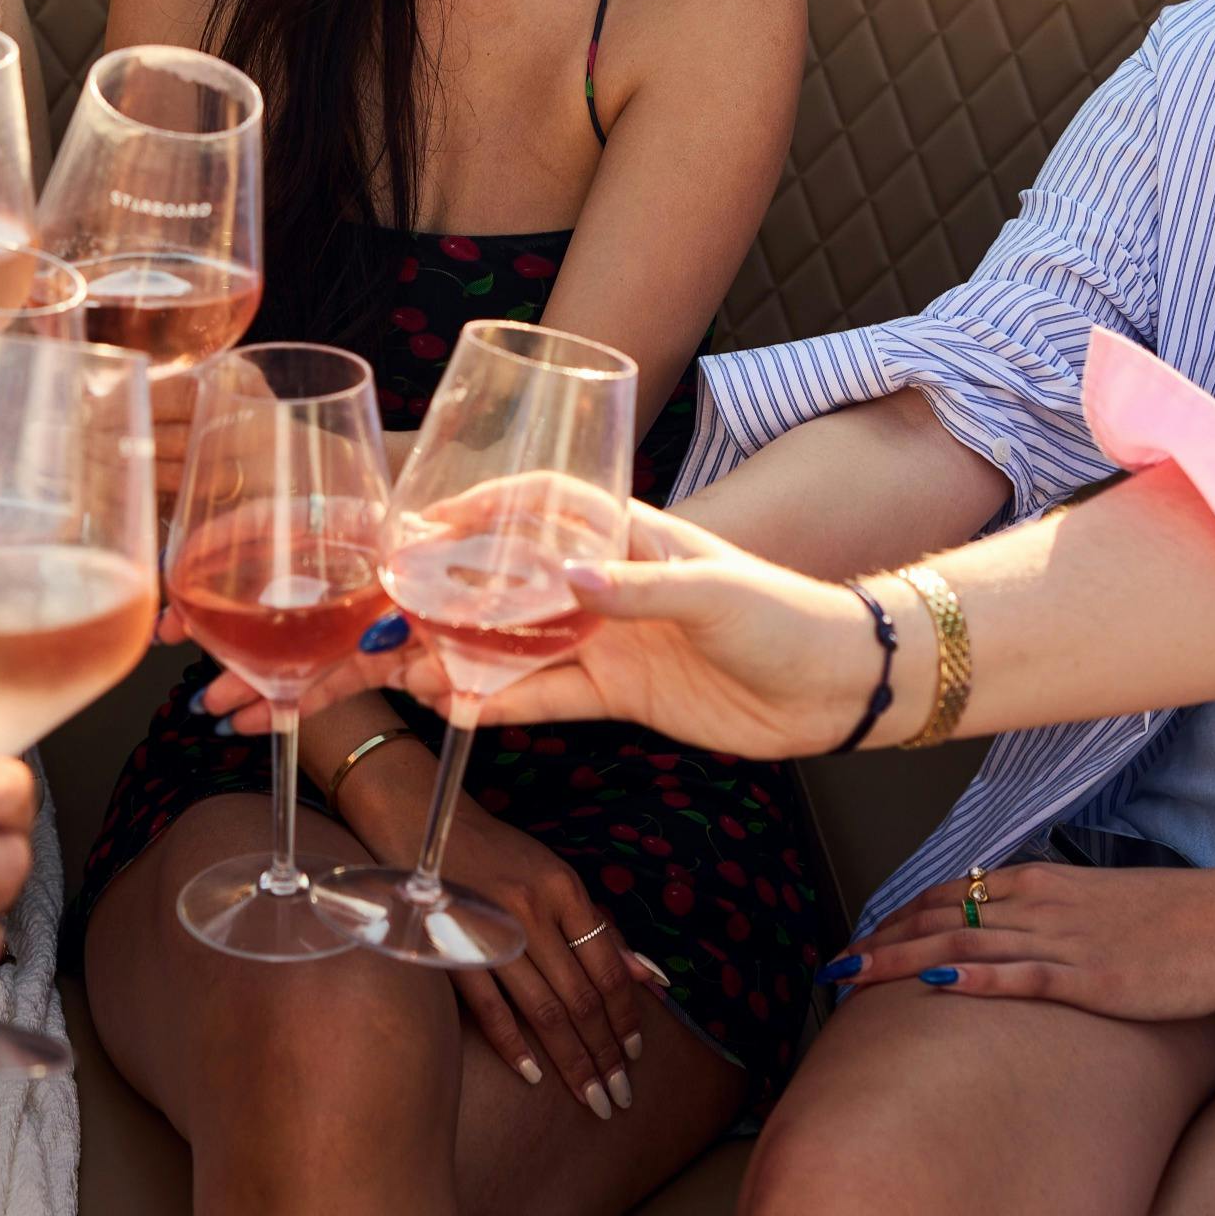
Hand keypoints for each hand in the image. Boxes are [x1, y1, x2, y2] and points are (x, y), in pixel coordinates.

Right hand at [335, 750, 655, 1116]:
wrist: (421, 819)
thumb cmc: (494, 854)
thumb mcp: (554, 876)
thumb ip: (599, 928)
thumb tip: (649, 979)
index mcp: (563, 889)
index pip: (607, 967)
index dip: (625, 1017)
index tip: (635, 1056)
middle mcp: (532, 909)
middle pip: (580, 997)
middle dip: (605, 1052)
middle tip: (620, 1097)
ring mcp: (490, 929)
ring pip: (543, 1010)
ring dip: (572, 1061)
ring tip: (591, 1098)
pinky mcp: (450, 946)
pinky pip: (489, 1007)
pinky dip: (513, 1045)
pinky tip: (534, 1076)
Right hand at [388, 500, 876, 760]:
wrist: (838, 685)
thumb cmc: (785, 613)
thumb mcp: (714, 591)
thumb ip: (639, 589)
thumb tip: (566, 583)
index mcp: (624, 534)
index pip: (534, 508)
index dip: (474, 512)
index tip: (417, 529)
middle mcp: (600, 582)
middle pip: (500, 585)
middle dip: (437, 600)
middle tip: (376, 619)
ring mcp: (604, 639)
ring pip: (508, 646)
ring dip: (450, 660)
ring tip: (395, 673)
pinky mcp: (616, 693)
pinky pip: (542, 696)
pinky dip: (498, 703)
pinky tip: (451, 707)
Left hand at [826, 858, 1214, 1020]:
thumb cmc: (1180, 916)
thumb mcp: (1101, 904)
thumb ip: (1050, 914)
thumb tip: (1008, 932)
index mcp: (1042, 882)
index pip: (948, 894)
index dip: (895, 918)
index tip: (858, 941)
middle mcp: (1041, 904)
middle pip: (939, 918)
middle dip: (879, 943)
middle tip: (830, 969)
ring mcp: (1065, 941)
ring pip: (963, 945)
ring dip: (899, 962)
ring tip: (848, 981)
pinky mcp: (1094, 978)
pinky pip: (1021, 977)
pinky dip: (972, 980)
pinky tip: (931, 988)